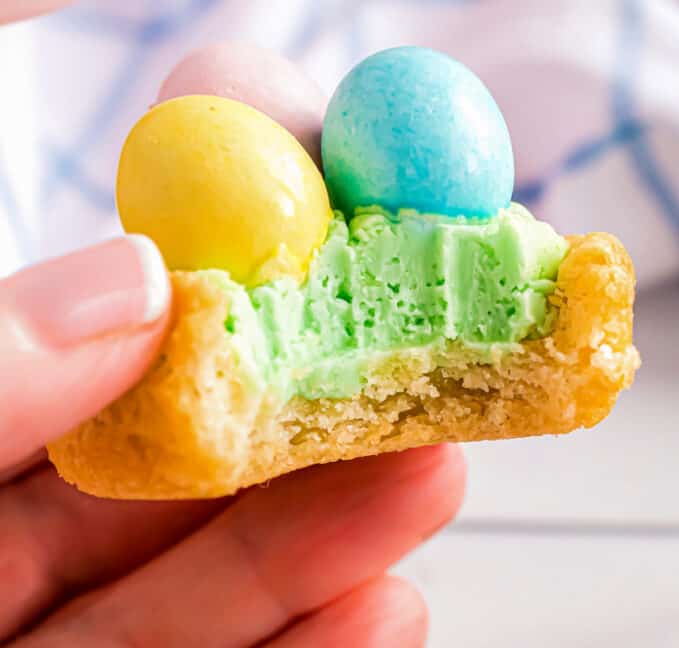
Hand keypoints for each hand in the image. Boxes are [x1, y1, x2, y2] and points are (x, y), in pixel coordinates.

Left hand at [0, 237, 465, 646]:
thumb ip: (0, 370)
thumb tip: (135, 274)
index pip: (98, 373)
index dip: (202, 323)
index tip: (298, 280)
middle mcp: (7, 557)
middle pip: (179, 478)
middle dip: (300, 428)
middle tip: (405, 374)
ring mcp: (61, 645)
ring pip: (217, 582)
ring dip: (333, 532)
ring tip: (429, 474)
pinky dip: (311, 645)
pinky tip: (382, 604)